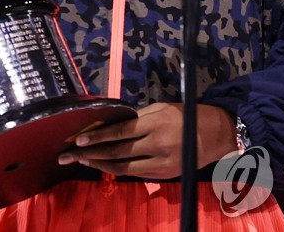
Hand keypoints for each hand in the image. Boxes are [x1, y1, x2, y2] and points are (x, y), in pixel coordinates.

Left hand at [58, 103, 238, 178]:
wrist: (215, 135)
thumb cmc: (185, 115)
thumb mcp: (161, 108)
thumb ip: (137, 117)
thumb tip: (110, 123)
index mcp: (156, 122)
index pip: (120, 132)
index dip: (97, 137)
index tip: (77, 140)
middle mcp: (158, 144)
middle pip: (117, 152)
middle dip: (90, 154)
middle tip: (68, 155)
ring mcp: (161, 163)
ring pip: (123, 167)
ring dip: (99, 164)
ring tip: (80, 161)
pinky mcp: (164, 175)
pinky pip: (134, 173)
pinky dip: (116, 169)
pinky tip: (102, 166)